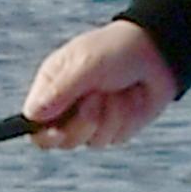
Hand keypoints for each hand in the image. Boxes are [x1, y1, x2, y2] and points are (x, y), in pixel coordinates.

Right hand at [20, 20, 179, 150]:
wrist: (157, 53)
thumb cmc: (116, 50)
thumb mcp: (86, 64)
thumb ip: (60, 90)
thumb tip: (33, 115)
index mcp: (53, 86)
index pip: (34, 121)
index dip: (42, 133)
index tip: (56, 133)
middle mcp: (69, 107)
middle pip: (62, 140)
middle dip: (84, 121)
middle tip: (97, 97)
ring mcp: (92, 121)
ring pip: (92, 141)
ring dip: (110, 115)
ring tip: (118, 90)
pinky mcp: (115, 129)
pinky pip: (114, 138)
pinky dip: (125, 118)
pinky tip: (131, 98)